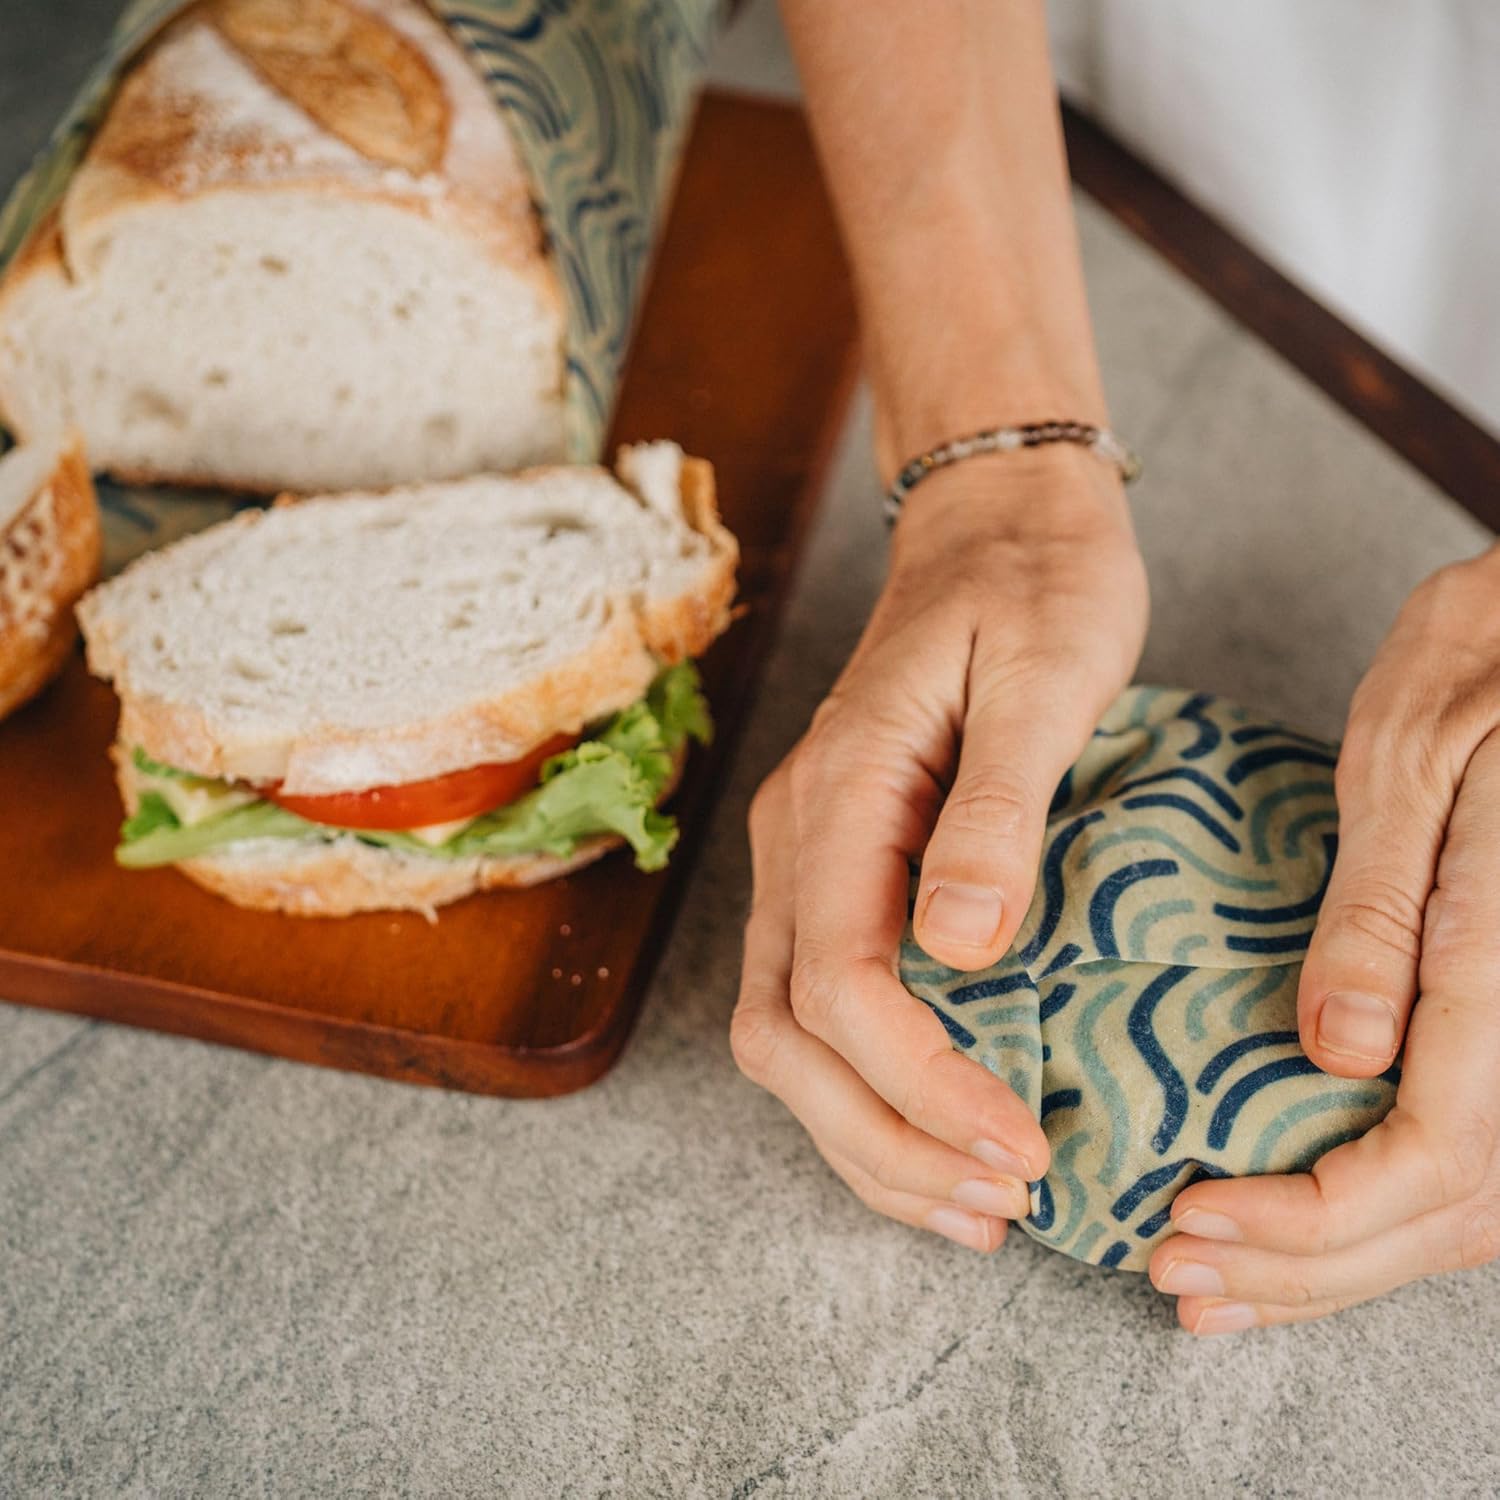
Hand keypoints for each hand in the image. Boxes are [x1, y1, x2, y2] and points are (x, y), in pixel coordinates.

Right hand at [732, 447, 1148, 1250]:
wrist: (997, 525)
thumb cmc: (1036, 587)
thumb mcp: (1042, 675)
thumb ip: (999, 808)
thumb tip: (965, 948)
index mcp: (840, 790)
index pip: (838, 977)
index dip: (918, 1082)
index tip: (1021, 1145)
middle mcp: (798, 836)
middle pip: (785, 1032)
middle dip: (883, 1138)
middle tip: (1001, 1206)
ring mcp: (807, 857)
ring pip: (785, 1035)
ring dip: (868, 1135)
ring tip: (974, 1204)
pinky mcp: (841, 873)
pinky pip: (820, 1007)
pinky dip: (872, 1092)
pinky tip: (942, 1132)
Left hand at [1156, 551, 1499, 1331]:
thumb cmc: (1480, 671)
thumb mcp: (1416, 767)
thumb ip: (1385, 915)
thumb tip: (1340, 1053)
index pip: (1433, 1155)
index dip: (1311, 1220)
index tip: (1188, 1220)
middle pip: (1441, 1211)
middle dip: (1301, 1267)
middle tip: (1174, 1276)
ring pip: (1456, 1207)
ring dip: (1328, 1263)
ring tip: (1213, 1284)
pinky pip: (1456, 1153)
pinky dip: (1368, 1213)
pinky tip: (1291, 1229)